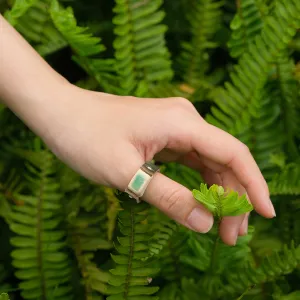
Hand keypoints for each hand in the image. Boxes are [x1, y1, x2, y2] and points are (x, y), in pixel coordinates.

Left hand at [40, 84, 274, 244]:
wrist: (60, 112)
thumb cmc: (85, 136)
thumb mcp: (126, 173)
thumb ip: (168, 197)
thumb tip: (206, 223)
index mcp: (181, 123)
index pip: (233, 153)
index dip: (254, 184)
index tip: (265, 215)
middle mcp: (184, 121)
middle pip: (223, 161)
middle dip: (233, 198)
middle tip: (231, 237)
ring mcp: (174, 128)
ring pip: (208, 162)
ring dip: (217, 193)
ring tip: (220, 227)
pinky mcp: (163, 136)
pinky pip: (191, 161)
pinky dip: (200, 184)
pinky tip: (201, 203)